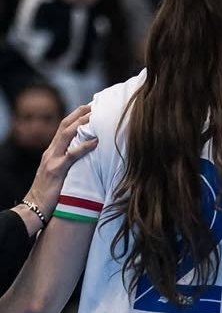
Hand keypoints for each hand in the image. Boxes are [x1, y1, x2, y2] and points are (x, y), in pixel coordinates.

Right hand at [25, 104, 97, 218]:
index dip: (75, 116)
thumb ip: (69, 161)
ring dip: (82, 124)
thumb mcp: (60, 172)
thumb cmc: (51, 192)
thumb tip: (88, 154)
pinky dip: (84, 146)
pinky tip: (95, 141)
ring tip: (96, 116)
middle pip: (64, 126)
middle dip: (79, 113)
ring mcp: (52, 160)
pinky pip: (71, 155)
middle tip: (94, 105)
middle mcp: (50, 152)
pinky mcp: (56, 171)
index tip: (89, 107)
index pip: (63, 128)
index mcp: (52, 151)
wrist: (34, 207)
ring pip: (66, 135)